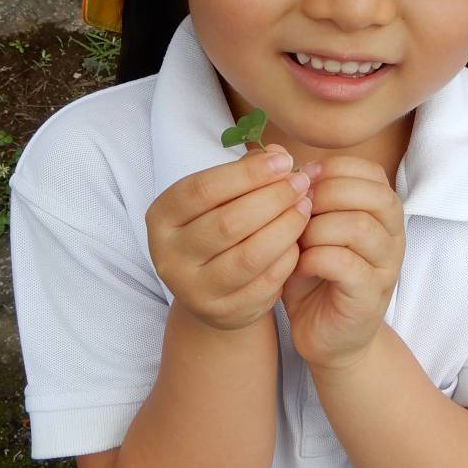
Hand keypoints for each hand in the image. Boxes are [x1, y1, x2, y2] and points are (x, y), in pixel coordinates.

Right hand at [146, 146, 311, 331]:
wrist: (211, 289)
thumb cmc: (218, 228)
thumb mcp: (221, 198)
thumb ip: (246, 173)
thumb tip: (279, 155)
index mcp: (162, 218)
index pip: (202, 190)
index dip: (247, 174)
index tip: (283, 161)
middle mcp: (170, 256)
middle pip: (228, 223)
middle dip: (273, 198)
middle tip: (301, 183)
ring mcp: (194, 290)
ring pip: (249, 256)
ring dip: (286, 227)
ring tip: (305, 207)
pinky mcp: (224, 313)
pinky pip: (265, 282)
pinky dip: (288, 257)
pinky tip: (301, 239)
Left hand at [282, 157, 404, 371]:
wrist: (328, 338)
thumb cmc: (316, 277)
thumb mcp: (307, 228)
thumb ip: (301, 194)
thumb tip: (276, 152)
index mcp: (381, 212)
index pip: (369, 171)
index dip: (331, 171)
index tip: (301, 187)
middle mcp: (392, 235)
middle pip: (371, 194)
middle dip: (324, 196)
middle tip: (296, 214)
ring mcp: (386, 266)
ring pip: (357, 226)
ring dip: (317, 229)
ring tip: (297, 242)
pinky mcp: (370, 295)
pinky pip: (344, 263)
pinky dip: (314, 259)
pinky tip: (300, 266)